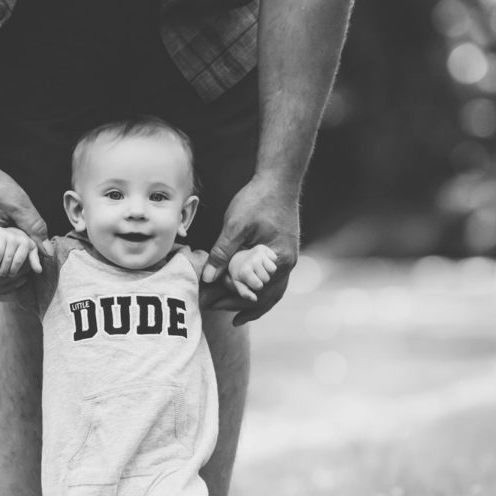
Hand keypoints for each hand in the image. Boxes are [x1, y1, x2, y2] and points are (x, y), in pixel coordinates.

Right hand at [0, 224, 42, 280]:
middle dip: (4, 270)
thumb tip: (39, 271)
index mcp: (25, 242)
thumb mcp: (30, 251)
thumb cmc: (22, 244)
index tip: (11, 275)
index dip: (13, 270)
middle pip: (8, 258)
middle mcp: (15, 236)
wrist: (14, 227)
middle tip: (2, 274)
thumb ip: (34, 260)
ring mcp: (5, 233)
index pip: (18, 261)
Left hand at [201, 176, 298, 324]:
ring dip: (251, 304)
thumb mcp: (235, 226)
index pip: (253, 291)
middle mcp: (287, 265)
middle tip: (213, 308)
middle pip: (263, 298)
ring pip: (270, 293)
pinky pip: (272, 282)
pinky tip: (248, 295)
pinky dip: (259, 291)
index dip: (229, 299)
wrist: (280, 179)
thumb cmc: (259, 198)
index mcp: (278, 261)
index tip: (209, 301)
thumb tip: (208, 278)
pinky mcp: (283, 254)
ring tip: (235, 316)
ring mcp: (287, 261)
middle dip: (238, 305)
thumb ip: (222, 253)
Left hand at [226, 245, 278, 301]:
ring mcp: (259, 253)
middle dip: (262, 279)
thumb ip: (245, 294)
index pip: (259, 285)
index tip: (251, 281)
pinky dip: (270, 261)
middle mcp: (252, 260)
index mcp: (245, 271)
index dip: (257, 285)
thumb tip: (254, 299)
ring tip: (260, 268)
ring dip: (268, 271)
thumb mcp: (238, 285)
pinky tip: (262, 261)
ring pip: (273, 269)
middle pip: (267, 278)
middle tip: (255, 273)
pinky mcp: (264, 248)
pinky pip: (275, 259)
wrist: (237, 257)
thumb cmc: (239, 274)